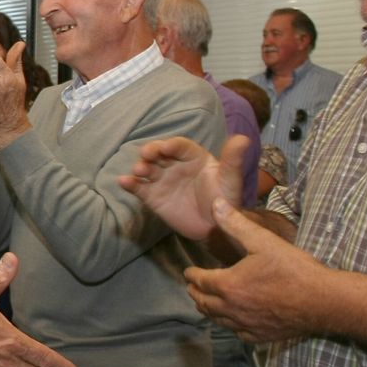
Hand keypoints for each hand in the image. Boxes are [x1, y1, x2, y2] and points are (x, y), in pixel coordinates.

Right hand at [118, 135, 247, 240]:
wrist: (215, 228)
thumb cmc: (224, 199)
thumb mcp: (230, 179)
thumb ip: (233, 160)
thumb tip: (243, 138)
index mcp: (193, 156)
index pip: (179, 146)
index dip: (171, 145)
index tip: (164, 148)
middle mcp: (175, 164)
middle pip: (159, 154)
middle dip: (151, 152)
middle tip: (146, 156)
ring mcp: (163, 180)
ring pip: (147, 169)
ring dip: (140, 167)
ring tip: (138, 171)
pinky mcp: (154, 197)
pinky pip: (139, 188)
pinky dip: (130, 184)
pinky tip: (123, 182)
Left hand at [184, 198, 328, 342]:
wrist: (323, 301)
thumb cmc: (293, 269)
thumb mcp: (263, 241)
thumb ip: (236, 223)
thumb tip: (215, 204)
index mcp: (229, 285)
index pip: (200, 281)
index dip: (192, 275)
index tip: (188, 272)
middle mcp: (232, 309)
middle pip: (204, 303)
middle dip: (195, 293)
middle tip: (192, 287)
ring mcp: (246, 325)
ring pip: (217, 320)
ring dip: (208, 310)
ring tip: (206, 303)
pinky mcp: (261, 336)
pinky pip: (237, 333)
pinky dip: (229, 325)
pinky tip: (233, 320)